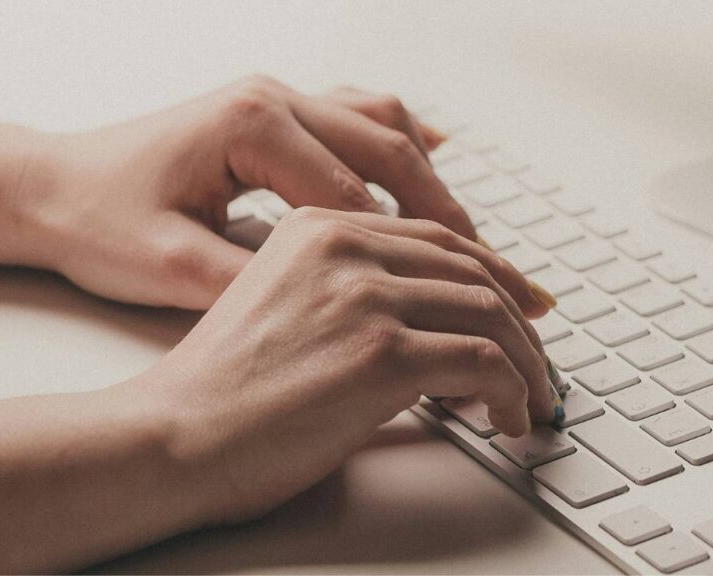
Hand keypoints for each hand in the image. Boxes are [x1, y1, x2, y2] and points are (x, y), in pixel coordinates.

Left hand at [3, 76, 474, 309]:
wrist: (52, 187)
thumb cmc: (99, 219)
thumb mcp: (176, 269)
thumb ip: (264, 285)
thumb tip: (341, 318)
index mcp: (253, 124)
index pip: (359, 195)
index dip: (414, 251)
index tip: (457, 295)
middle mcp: (274, 98)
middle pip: (390, 150)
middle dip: (447, 212)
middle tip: (494, 266)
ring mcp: (278, 98)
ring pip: (384, 125)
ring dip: (431, 179)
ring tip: (469, 234)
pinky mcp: (276, 112)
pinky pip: (360, 114)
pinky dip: (403, 142)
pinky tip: (435, 161)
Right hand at [140, 207, 552, 522]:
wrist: (173, 435)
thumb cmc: (222, 388)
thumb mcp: (284, 303)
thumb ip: (349, 289)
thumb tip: (432, 322)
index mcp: (321, 227)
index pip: (438, 238)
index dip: (496, 274)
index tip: (524, 307)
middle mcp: (346, 247)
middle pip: (474, 271)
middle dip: (521, 321)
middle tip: (539, 362)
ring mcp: (365, 296)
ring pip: (490, 314)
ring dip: (527, 363)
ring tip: (533, 399)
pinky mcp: (380, 353)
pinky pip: (484, 363)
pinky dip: (514, 391)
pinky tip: (509, 418)